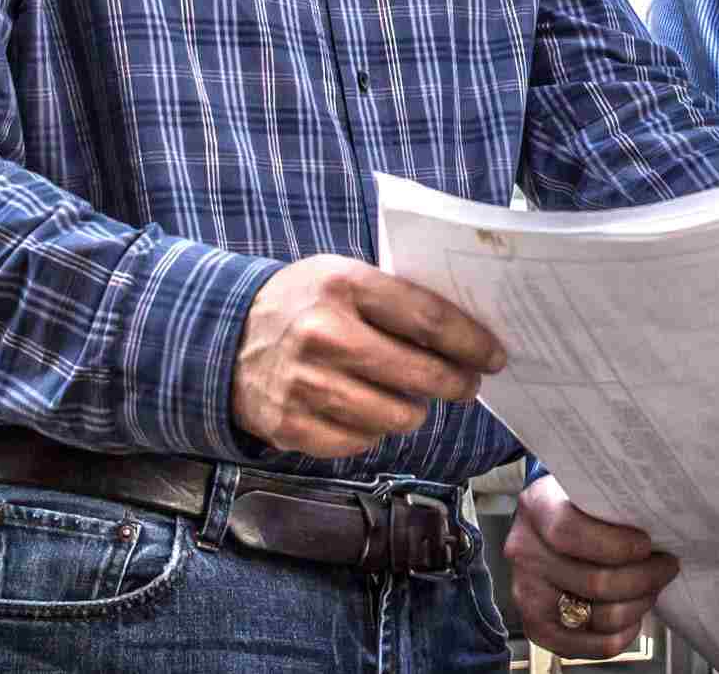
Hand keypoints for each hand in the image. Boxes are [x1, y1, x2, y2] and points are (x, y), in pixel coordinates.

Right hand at [231, 255, 504, 457]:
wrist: (225, 340)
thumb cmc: (303, 305)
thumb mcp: (342, 277)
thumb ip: (395, 299)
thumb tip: (465, 334)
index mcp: (343, 286)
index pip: (427, 319)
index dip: (470, 342)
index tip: (493, 356)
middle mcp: (324, 335)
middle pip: (418, 375)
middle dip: (456, 383)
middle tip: (467, 384)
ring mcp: (305, 385)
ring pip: (395, 417)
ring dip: (413, 411)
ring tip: (410, 397)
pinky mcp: (291, 426)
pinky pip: (361, 442)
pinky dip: (372, 430)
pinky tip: (366, 410)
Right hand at [505, 475, 678, 660]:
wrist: (550, 522)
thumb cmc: (580, 504)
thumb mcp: (589, 485)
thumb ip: (614, 498)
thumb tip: (662, 516)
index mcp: (536, 506)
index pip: (569, 531)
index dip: (615, 544)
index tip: (646, 544)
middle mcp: (524, 551)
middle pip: (594, 581)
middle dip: (643, 578)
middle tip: (666, 566)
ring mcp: (527, 592)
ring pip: (599, 616)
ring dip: (638, 605)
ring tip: (652, 587)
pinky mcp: (537, 626)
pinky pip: (588, 646)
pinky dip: (620, 635)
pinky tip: (633, 616)